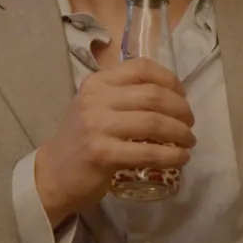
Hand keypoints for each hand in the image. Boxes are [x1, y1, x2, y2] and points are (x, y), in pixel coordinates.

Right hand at [34, 57, 194, 225]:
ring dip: (180, 133)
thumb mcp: (95, 106)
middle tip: (190, 123)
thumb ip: (123, 95)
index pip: (141, 68)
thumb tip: (170, 94)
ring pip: (154, 122)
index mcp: (97, 82)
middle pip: (153, 95)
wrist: (52, 174)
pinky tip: (181, 158)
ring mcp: (97, 126)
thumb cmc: (81, 139)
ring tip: (189, 141)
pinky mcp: (102, 154)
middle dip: (181, 109)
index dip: (170, 80)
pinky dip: (172, 156)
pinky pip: (148, 152)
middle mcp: (96, 99)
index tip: (182, 96)